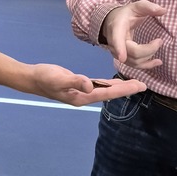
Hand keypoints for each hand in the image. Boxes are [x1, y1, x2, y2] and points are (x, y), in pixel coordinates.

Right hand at [28, 65, 145, 105]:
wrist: (32, 78)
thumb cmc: (44, 78)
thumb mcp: (58, 79)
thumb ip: (74, 81)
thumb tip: (90, 85)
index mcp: (81, 97)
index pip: (107, 93)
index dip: (124, 90)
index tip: (139, 86)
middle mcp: (84, 97)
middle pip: (109, 93)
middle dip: (126, 89)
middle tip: (143, 85)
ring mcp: (81, 92)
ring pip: (105, 90)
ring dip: (119, 87)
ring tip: (134, 84)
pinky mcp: (79, 86)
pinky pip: (98, 86)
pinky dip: (108, 84)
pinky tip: (115, 82)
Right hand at [101, 1, 166, 68]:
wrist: (113, 22)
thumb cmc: (126, 14)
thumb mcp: (136, 7)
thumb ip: (148, 7)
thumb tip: (163, 10)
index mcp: (116, 28)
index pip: (116, 40)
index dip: (119, 49)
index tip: (122, 58)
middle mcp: (115, 43)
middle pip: (131, 53)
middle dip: (148, 50)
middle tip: (160, 41)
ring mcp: (118, 53)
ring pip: (134, 61)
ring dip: (149, 57)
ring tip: (158, 46)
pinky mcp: (124, 58)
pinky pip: (134, 65)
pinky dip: (147, 65)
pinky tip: (157, 62)